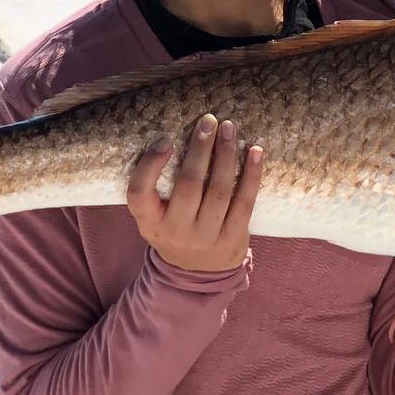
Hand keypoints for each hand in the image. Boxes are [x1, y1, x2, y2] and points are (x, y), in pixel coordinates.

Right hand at [128, 115, 262, 273]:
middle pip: (188, 186)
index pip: (138, 194)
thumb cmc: (175, 228)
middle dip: (199, 150)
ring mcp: (205, 237)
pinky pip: (245, 202)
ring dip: (226, 156)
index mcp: (149, 222)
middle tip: (208, 121)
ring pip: (218, 191)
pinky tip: (255, 151)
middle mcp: (175, 231)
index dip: (150, 166)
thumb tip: (174, 134)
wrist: (197, 273)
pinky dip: (251, 175)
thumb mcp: (155, 215)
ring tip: (230, 129)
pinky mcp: (233, 238)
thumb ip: (158, 186)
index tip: (166, 139)